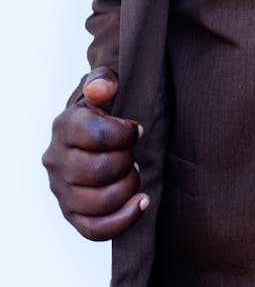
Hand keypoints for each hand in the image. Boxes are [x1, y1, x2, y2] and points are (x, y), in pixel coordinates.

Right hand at [42, 66, 148, 239]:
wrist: (94, 135)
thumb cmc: (105, 111)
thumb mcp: (105, 87)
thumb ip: (104, 81)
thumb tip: (102, 89)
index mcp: (64, 127)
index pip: (95, 135)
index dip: (125, 134)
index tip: (136, 130)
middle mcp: (56, 161)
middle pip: (99, 171)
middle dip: (127, 161)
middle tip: (133, 153)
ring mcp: (62, 191)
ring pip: (99, 202)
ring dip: (128, 187)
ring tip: (134, 173)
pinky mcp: (72, 215)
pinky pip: (95, 230)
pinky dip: (123, 220)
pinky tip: (141, 202)